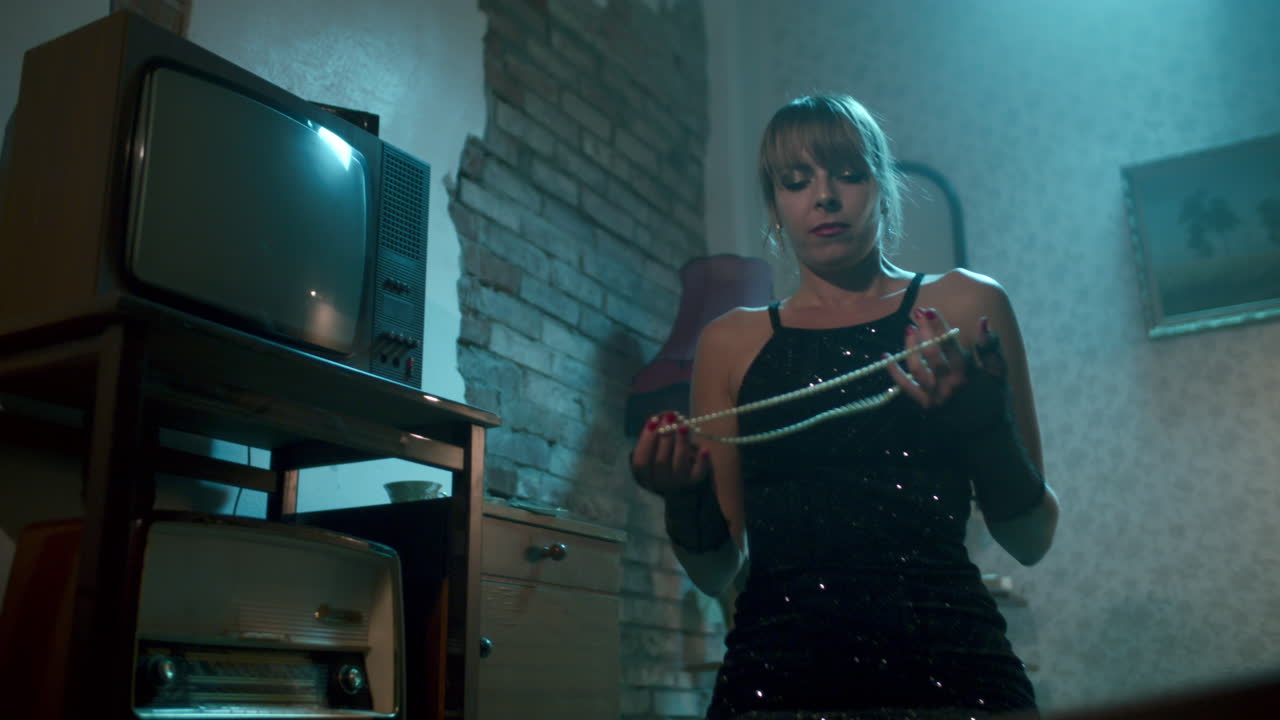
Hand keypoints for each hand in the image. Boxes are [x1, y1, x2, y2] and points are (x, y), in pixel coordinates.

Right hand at [630, 411, 711, 496]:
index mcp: (645, 475)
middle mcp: (660, 482)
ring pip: (679, 465)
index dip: (646, 440)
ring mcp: (678, 483)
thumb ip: (655, 432)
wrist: (681, 475)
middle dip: (665, 437)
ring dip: (681, 444)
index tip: (653, 420)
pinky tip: (704, 449)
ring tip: (684, 426)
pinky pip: (698, 473)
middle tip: (670, 417)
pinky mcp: (694, 481)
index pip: (641, 461)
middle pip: (660, 462)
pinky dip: (702, 461)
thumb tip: (663, 417)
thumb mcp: (655, 446)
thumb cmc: (664, 454)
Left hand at [889, 310, 1009, 430]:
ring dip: (910, 347)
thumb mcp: (998, 374)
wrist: (985, 436)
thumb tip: (983, 320)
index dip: (939, 326)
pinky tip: (885, 356)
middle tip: (916, 312)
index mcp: (967, 374)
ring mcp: (935, 396)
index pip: (951, 345)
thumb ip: (990, 348)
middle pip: (931, 353)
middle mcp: (949, 385)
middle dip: (923, 331)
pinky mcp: (924, 406)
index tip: (930, 310)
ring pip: (916, 368)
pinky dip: (894, 372)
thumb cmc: (992, 400)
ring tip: (907, 329)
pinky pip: (906, 388)